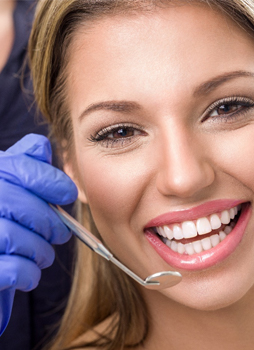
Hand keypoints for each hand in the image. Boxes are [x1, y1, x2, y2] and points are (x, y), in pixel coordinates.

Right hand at [0, 134, 77, 334]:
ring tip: (42, 254)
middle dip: (51, 223)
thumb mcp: (6, 188)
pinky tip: (29, 273)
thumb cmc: (2, 220)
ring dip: (41, 251)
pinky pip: (14, 269)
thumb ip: (23, 165)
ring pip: (20, 239)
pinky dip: (29, 273)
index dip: (50, 180)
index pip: (19, 168)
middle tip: (61, 233)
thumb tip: (41, 147)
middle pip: (25, 206)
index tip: (68, 192)